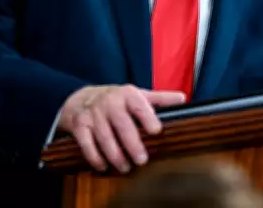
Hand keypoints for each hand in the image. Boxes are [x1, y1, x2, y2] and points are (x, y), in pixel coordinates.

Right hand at [59, 84, 185, 172]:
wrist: (81, 99)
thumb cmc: (116, 100)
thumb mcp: (137, 95)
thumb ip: (159, 99)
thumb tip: (183, 98)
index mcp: (128, 94)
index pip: (139, 105)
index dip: (148, 117)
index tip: (156, 131)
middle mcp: (110, 102)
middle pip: (122, 124)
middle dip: (132, 144)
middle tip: (142, 160)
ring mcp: (94, 114)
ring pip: (104, 137)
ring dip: (115, 155)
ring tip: (125, 167)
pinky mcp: (80, 126)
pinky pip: (86, 144)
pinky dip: (95, 157)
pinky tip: (104, 166)